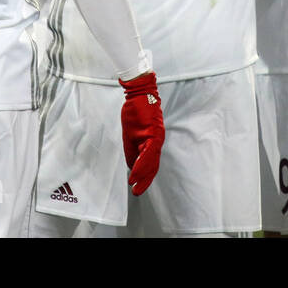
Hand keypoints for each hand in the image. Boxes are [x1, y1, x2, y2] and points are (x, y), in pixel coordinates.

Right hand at [119, 71, 164, 195]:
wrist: (138, 95)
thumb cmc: (135, 112)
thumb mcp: (131, 135)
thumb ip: (132, 151)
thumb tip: (132, 167)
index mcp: (152, 142)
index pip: (150, 164)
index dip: (144, 177)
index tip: (136, 187)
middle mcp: (157, 141)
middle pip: (153, 166)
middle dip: (145, 180)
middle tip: (137, 192)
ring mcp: (157, 138)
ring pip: (151, 161)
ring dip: (143, 175)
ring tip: (134, 185)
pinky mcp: (154, 133)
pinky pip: (148, 153)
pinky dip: (142, 164)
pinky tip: (135, 172)